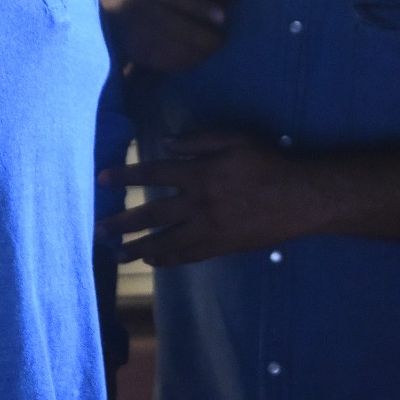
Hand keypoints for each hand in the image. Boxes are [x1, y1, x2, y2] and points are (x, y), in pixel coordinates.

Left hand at [96, 133, 320, 265]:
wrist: (300, 199)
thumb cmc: (269, 163)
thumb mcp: (236, 138)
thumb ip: (200, 140)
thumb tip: (166, 144)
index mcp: (200, 174)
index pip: (153, 174)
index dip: (126, 175)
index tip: (102, 179)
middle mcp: (198, 204)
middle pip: (152, 214)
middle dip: (122, 222)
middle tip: (99, 228)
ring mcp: (209, 230)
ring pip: (166, 242)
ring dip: (138, 248)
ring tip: (116, 254)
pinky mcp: (221, 247)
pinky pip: (188, 256)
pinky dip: (168, 260)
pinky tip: (153, 261)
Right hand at [98, 0, 224, 72]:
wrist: (97, 12)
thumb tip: (213, 0)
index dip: (202, 8)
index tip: (222, 17)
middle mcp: (140, 8)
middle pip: (181, 28)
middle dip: (208, 37)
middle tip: (222, 39)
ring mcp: (138, 34)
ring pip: (177, 49)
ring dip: (200, 53)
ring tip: (211, 50)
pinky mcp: (137, 54)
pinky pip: (167, 62)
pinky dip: (186, 63)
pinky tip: (195, 59)